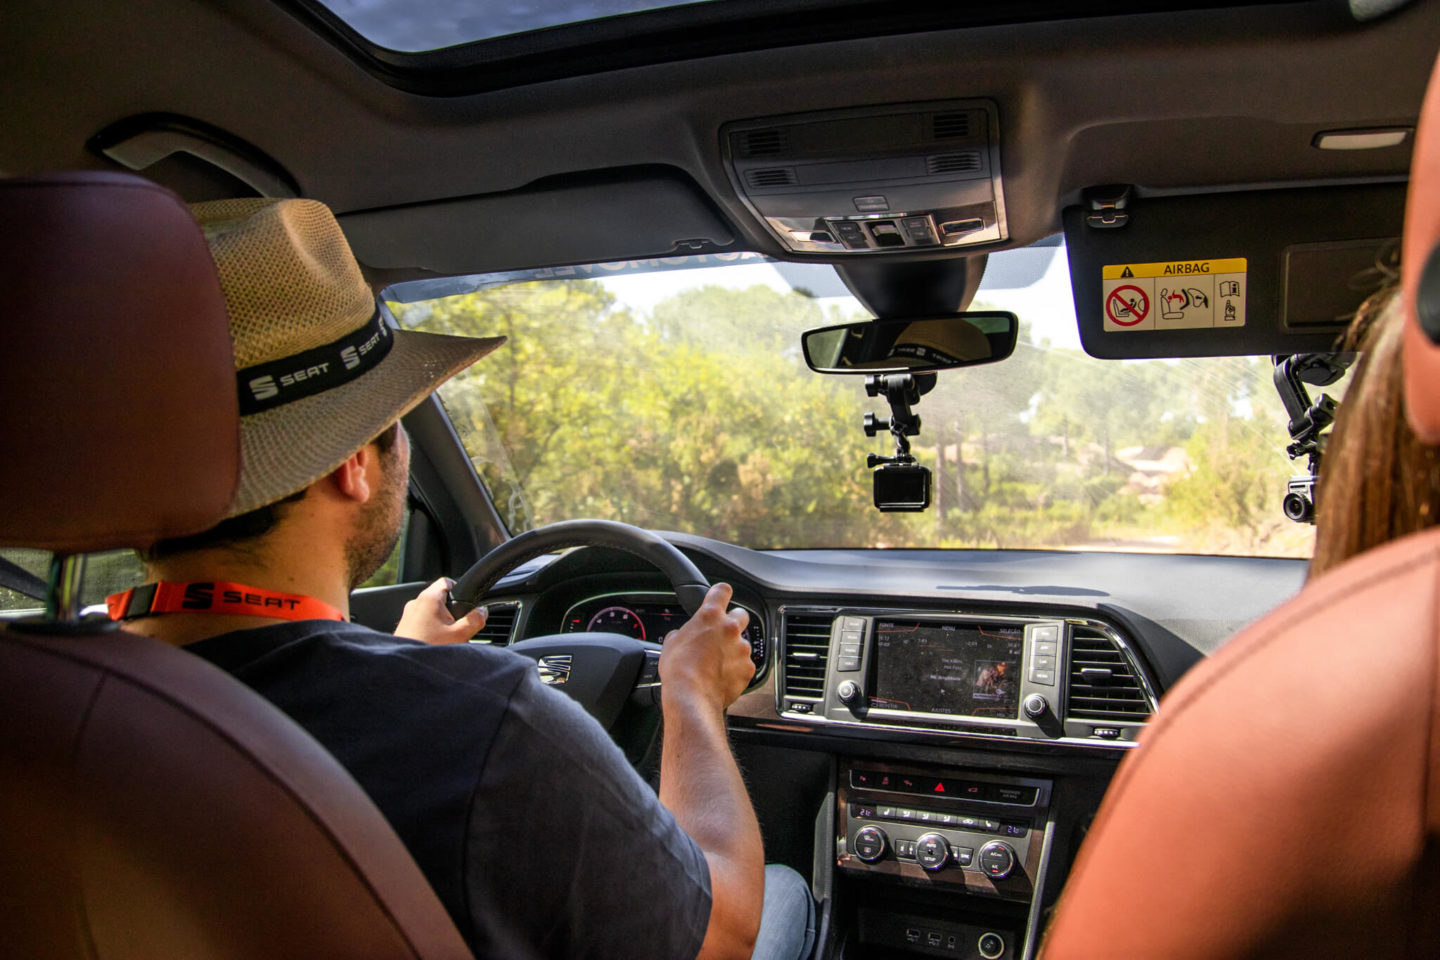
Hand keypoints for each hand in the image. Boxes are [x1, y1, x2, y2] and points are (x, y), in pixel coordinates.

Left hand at [394, 578, 487, 644]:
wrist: (405, 669)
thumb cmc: (428, 648)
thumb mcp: (460, 635)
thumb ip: (475, 620)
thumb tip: (482, 612)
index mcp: (429, 599)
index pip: (446, 581)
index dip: (459, 589)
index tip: (465, 603)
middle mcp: (415, 603)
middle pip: (439, 599)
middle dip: (451, 612)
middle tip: (457, 627)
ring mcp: (407, 616)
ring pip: (430, 613)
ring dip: (440, 623)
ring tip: (445, 640)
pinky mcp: (403, 628)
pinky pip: (421, 623)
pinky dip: (429, 630)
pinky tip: (434, 645)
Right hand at [657, 583, 752, 713]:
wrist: (692, 696)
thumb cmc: (679, 670)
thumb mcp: (671, 643)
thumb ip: (683, 632)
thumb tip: (684, 636)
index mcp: (710, 616)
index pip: (722, 591)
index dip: (721, 593)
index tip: (720, 596)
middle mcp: (730, 628)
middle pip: (741, 614)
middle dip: (733, 622)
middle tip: (721, 635)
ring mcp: (742, 648)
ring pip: (742, 643)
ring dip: (733, 650)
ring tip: (717, 664)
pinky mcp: (748, 668)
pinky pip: (745, 664)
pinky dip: (736, 669)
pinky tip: (722, 676)